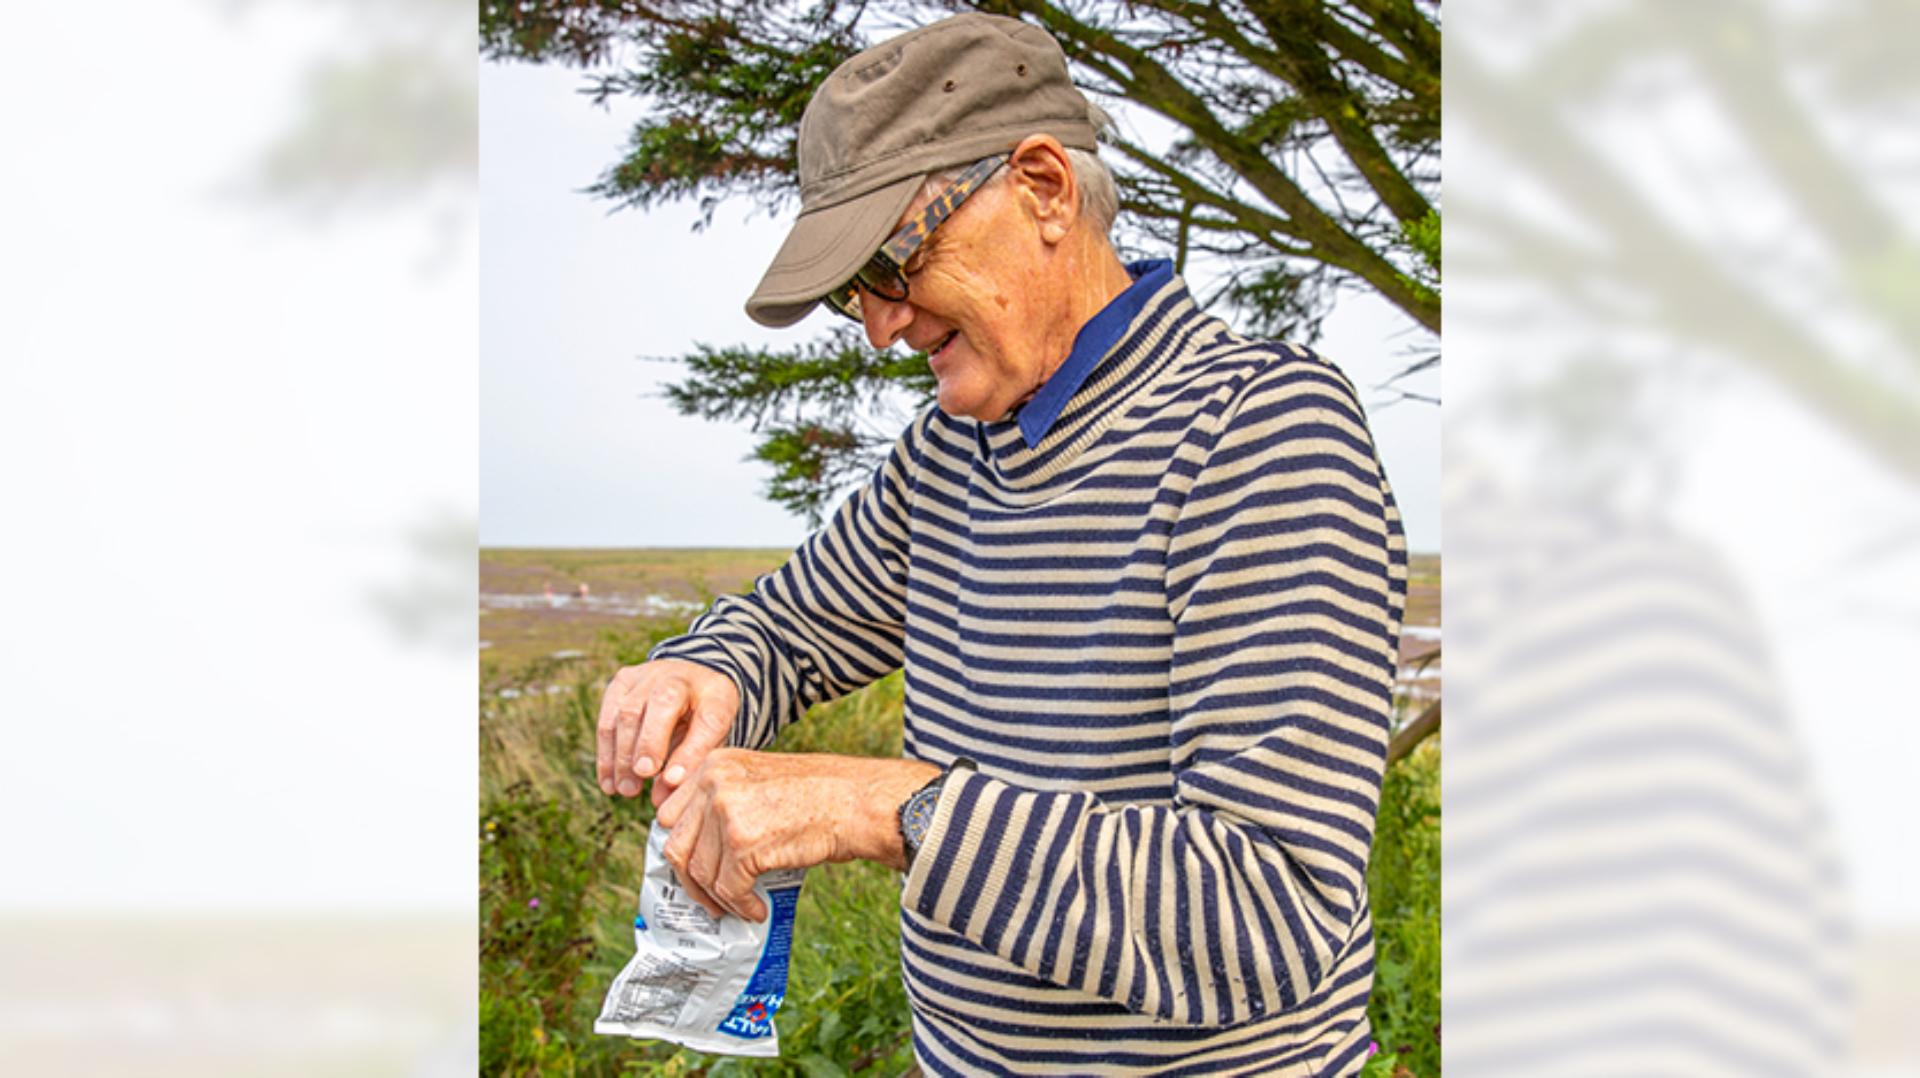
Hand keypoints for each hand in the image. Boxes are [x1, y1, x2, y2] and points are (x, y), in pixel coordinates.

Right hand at [595, 658, 739, 805]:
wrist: (689, 681)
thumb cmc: (702, 720)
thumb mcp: (709, 742)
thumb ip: (690, 767)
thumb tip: (660, 801)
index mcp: (716, 694)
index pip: (709, 721)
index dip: (691, 752)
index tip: (673, 781)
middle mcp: (682, 678)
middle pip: (663, 703)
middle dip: (649, 744)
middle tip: (642, 777)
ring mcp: (649, 675)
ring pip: (628, 711)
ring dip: (623, 755)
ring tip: (625, 789)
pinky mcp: (622, 681)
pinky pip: (608, 718)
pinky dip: (606, 753)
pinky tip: (609, 782)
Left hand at [656, 750, 939, 920]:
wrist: (856, 801)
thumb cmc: (817, 795)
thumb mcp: (758, 779)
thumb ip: (723, 800)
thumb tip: (695, 848)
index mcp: (713, 763)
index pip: (670, 815)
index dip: (683, 849)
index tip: (696, 871)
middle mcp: (713, 781)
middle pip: (678, 846)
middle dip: (693, 880)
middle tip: (712, 898)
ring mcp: (726, 810)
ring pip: (701, 873)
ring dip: (719, 898)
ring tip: (741, 906)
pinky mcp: (743, 842)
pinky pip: (728, 888)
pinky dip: (741, 905)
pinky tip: (757, 909)